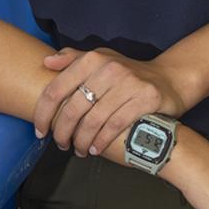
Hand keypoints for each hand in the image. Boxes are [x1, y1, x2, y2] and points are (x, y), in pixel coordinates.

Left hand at [33, 47, 184, 157]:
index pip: (56, 89)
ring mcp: (128, 83)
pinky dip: (101, 141)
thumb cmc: (128, 73)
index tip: (39, 130)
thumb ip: (73, 59)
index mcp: (92, 59)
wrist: (169, 79)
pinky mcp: (145, 99)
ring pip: (93, 121)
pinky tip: (95, 148)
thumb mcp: (101, 60)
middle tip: (60, 144)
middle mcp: (109, 68)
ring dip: (81, 141)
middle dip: (62, 132)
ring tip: (79, 150)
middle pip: (73, 109)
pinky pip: (115, 126)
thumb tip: (45, 62)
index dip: (43, 113)